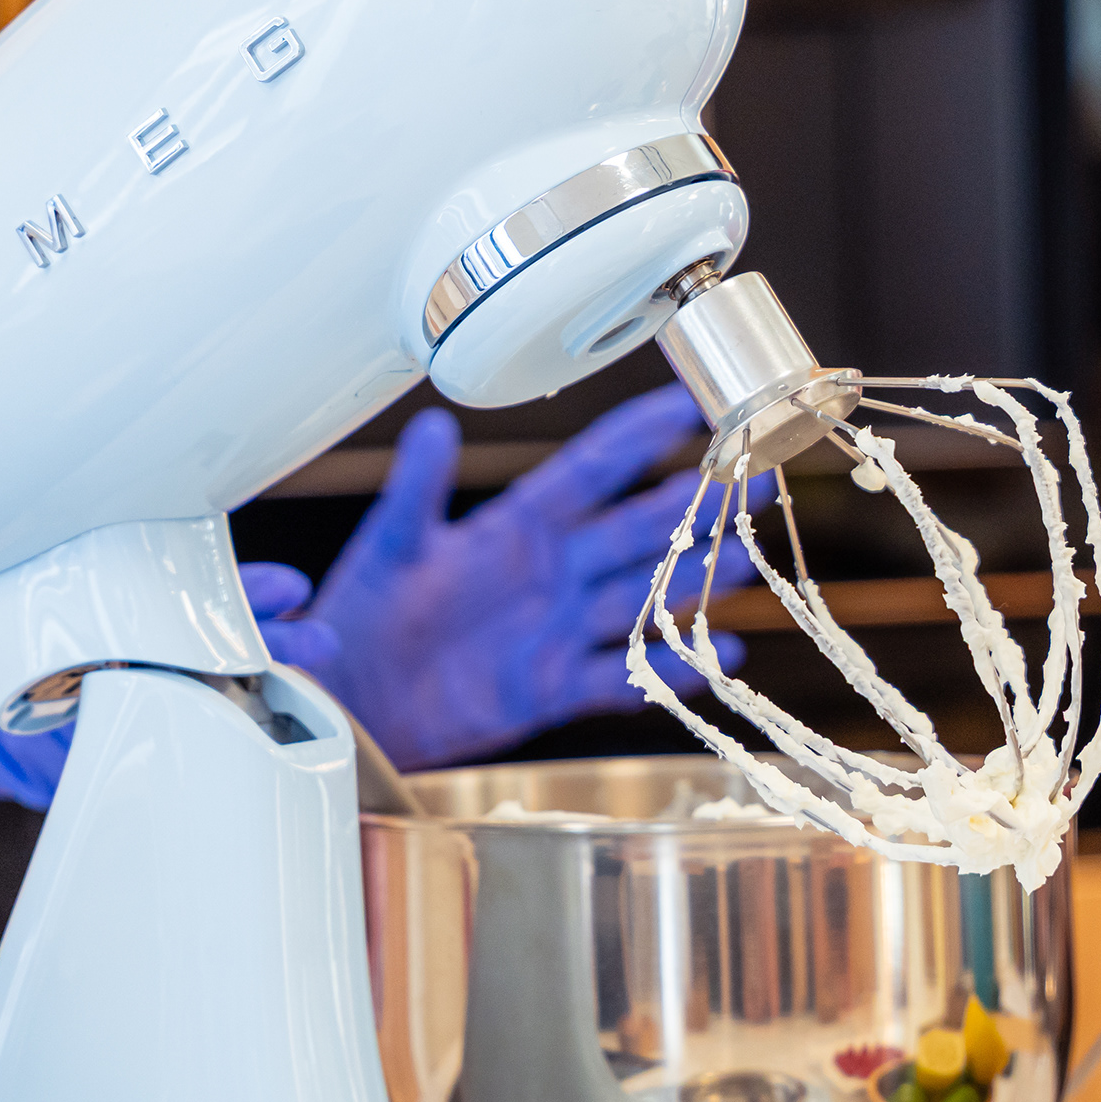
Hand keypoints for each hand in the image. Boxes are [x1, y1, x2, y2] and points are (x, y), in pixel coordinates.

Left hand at [262, 384, 762, 769]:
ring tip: (748, 556)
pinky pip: (620, 676)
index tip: (687, 403)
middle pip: (636, 529)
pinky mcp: (550, 688)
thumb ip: (416, 489)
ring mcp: (555, 630)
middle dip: (695, 501)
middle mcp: (548, 573)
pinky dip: (671, 670)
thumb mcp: (389, 545)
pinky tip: (721, 657)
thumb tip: (431, 426)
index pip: (589, 471)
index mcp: (513, 529)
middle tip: (751, 472)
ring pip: (642, 596)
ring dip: (695, 578)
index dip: (637, 436)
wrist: (349, 698)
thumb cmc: (362, 616)